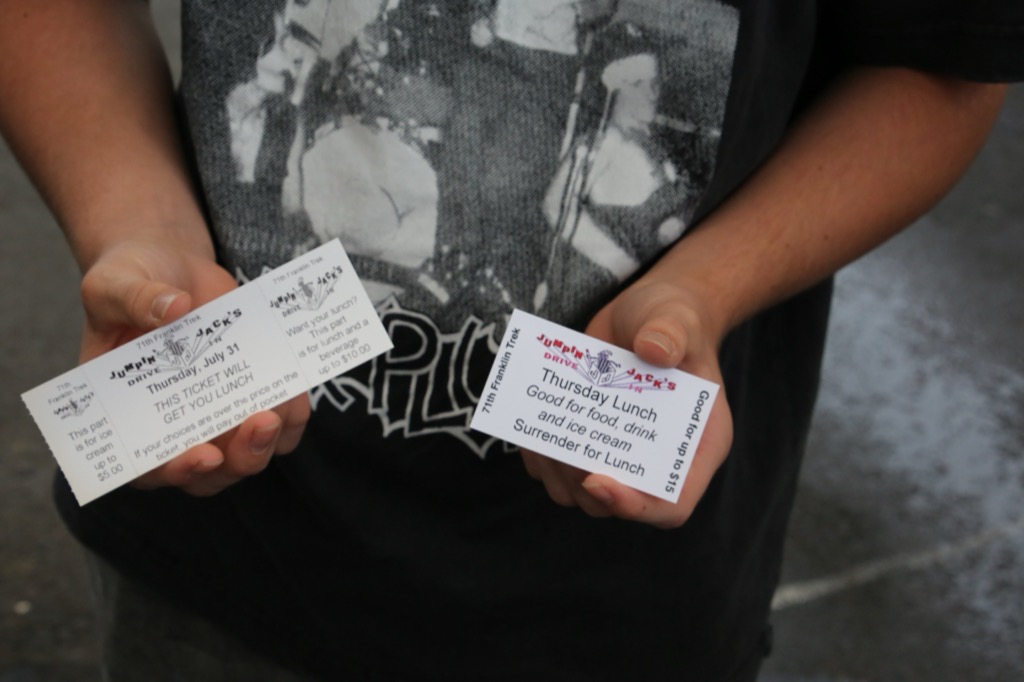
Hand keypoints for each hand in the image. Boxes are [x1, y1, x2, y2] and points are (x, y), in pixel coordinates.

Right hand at [79, 239, 310, 495]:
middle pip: (211, 473)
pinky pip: (282, 423)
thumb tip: (175, 308)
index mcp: (130, 415)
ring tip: (282, 406)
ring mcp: (219, 415)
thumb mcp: (115, 283)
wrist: (173, 267)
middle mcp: (177, 426)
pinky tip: (296, 388)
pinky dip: (294, 414)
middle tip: (260, 422)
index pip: (148, 468)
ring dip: (270, 441)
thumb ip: (136, 299)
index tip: (205, 456)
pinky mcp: (253, 396)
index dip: (175, 472)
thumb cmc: (131, 281)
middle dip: (239, 458)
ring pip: (250, 455)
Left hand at [521, 281, 732, 527]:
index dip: (634, 506)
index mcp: (697, 447)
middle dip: (582, 482)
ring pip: (581, 494)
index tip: (595, 480)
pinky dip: (539, 454)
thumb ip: (671, 334)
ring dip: (554, 472)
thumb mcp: (678, 319)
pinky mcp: (588, 441)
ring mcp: (620, 454)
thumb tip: (652, 349)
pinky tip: (529, 421)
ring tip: (540, 432)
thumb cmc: (674, 319)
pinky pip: (557, 470)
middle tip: (559, 443)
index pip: (672, 505)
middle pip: (618, 504)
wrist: (647, 312)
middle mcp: (657, 460)